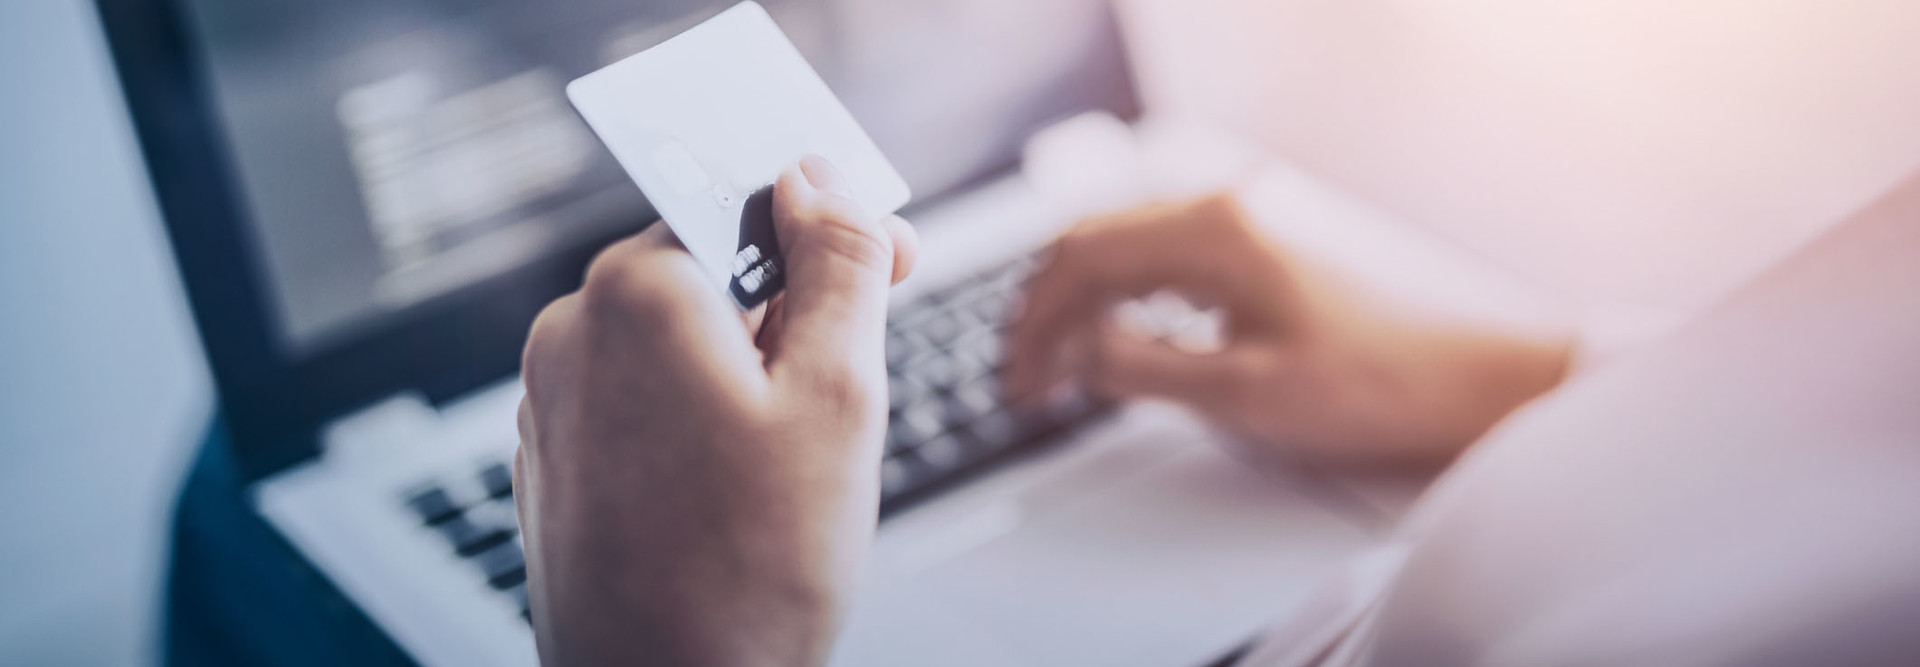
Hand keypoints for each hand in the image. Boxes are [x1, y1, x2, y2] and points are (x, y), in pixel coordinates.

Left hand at [513, 157, 917, 666]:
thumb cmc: (753, 574)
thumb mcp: (839, 396)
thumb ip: (837, 264)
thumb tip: (818, 178)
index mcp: (637, 293)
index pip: (747, 201)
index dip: (829, 231)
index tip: (888, 267)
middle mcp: (572, 333)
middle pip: (711, 273)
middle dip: (790, 316)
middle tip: (843, 397)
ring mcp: (551, 402)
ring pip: (678, 342)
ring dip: (745, 374)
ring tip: (785, 465)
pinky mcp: (554, 461)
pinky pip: (640, 402)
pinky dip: (696, 423)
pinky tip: (734, 494)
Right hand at [1006, 193, 1569, 465]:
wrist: (1499, 373)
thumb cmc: (1390, 381)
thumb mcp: (1246, 393)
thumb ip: (1144, 367)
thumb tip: (1080, 355)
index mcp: (1216, 230)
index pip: (1082, 259)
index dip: (1034, 325)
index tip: (1020, 383)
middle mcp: (1234, 205)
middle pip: (1101, 240)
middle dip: (1052, 309)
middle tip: (1032, 378)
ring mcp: (1264, 216)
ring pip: (1139, 243)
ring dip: (1095, 300)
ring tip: (1074, 366)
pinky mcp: (1287, 239)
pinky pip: (1182, 251)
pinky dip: (1141, 292)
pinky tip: (1141, 337)